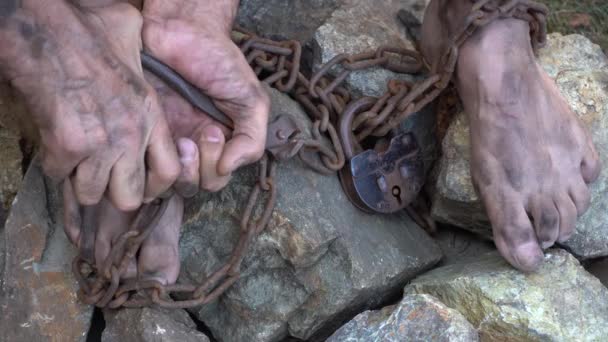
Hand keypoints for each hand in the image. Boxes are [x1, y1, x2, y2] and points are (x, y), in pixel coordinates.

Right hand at [0, 1, 179, 209]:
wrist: (46, 30)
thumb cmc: (89, 30)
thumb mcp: (135, 45)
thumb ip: (145, 68)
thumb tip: (148, 56)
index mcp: (150, 115)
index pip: (169, 173)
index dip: (154, 185)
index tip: (141, 181)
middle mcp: (130, 136)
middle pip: (129, 198)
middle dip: (114, 194)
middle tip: (105, 179)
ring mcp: (99, 145)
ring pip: (92, 194)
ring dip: (82, 183)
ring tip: (78, 164)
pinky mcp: (65, 147)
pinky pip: (59, 176)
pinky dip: (55, 166)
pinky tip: (56, 147)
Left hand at [142, 0, 269, 191]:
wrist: (182, 28)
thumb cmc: (219, 60)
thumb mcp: (251, 100)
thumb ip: (252, 139)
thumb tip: (227, 169)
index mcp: (220, 142)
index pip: (216, 178)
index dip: (216, 168)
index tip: (216, 132)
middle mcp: (192, 144)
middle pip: (193, 185)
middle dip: (200, 169)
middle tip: (200, 134)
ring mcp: (165, 138)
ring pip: (166, 180)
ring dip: (179, 168)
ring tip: (182, 139)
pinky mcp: (142, 129)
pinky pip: (142, 161)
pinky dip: (152, 159)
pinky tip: (160, 135)